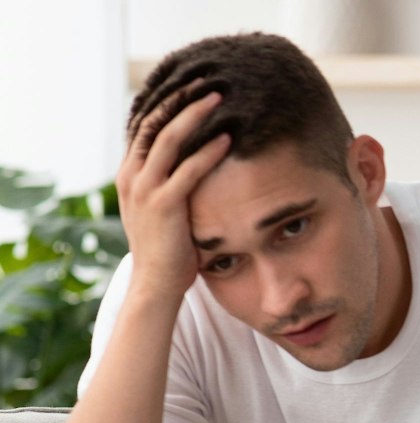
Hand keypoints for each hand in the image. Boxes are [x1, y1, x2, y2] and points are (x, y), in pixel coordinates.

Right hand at [115, 89, 232, 300]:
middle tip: (206, 80)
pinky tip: (227, 138)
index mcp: (131, 173)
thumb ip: (172, 184)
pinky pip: (188, 170)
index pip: (145, 125)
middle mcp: (132, 175)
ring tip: (218, 98)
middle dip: (180, 100)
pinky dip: (208, 151)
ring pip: (168, 139)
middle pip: (154, 122)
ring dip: (194, 115)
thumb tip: (196, 166)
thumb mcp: (163, 209)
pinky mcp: (164, 204)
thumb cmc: (168, 248)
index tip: (190, 85)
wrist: (156, 284)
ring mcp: (145, 189)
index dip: (167, 102)